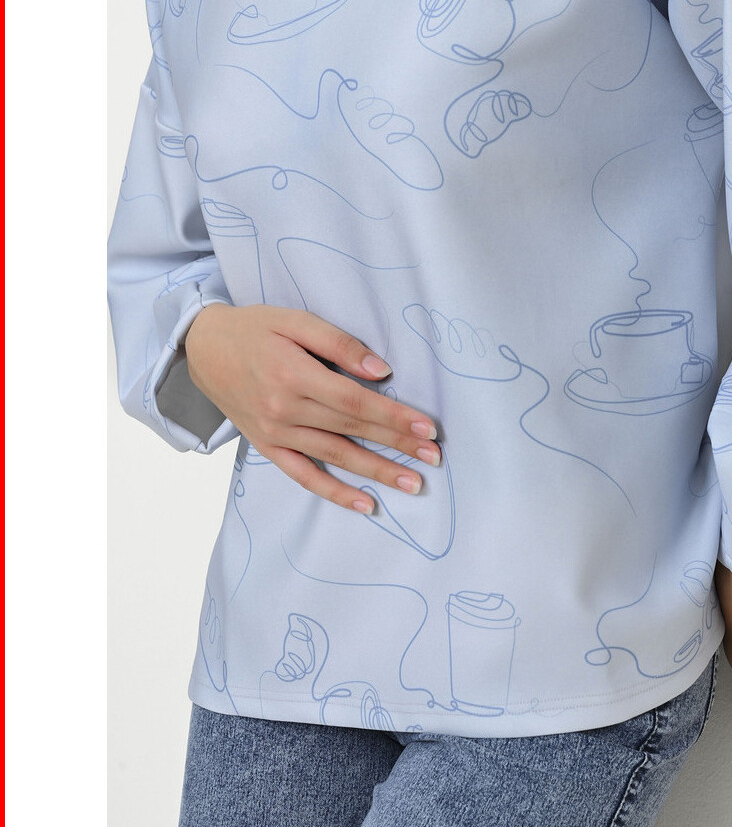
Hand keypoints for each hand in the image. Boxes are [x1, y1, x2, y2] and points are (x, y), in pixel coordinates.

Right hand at [184, 303, 440, 513]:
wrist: (203, 348)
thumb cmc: (255, 329)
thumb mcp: (296, 321)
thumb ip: (339, 344)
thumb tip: (380, 371)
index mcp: (294, 374)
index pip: (355, 402)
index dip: (394, 416)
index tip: (427, 428)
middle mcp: (285, 410)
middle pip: (352, 430)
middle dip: (397, 445)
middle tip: (434, 457)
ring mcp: (276, 434)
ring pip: (336, 457)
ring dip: (377, 472)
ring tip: (413, 483)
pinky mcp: (269, 448)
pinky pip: (305, 477)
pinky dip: (335, 493)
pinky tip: (366, 504)